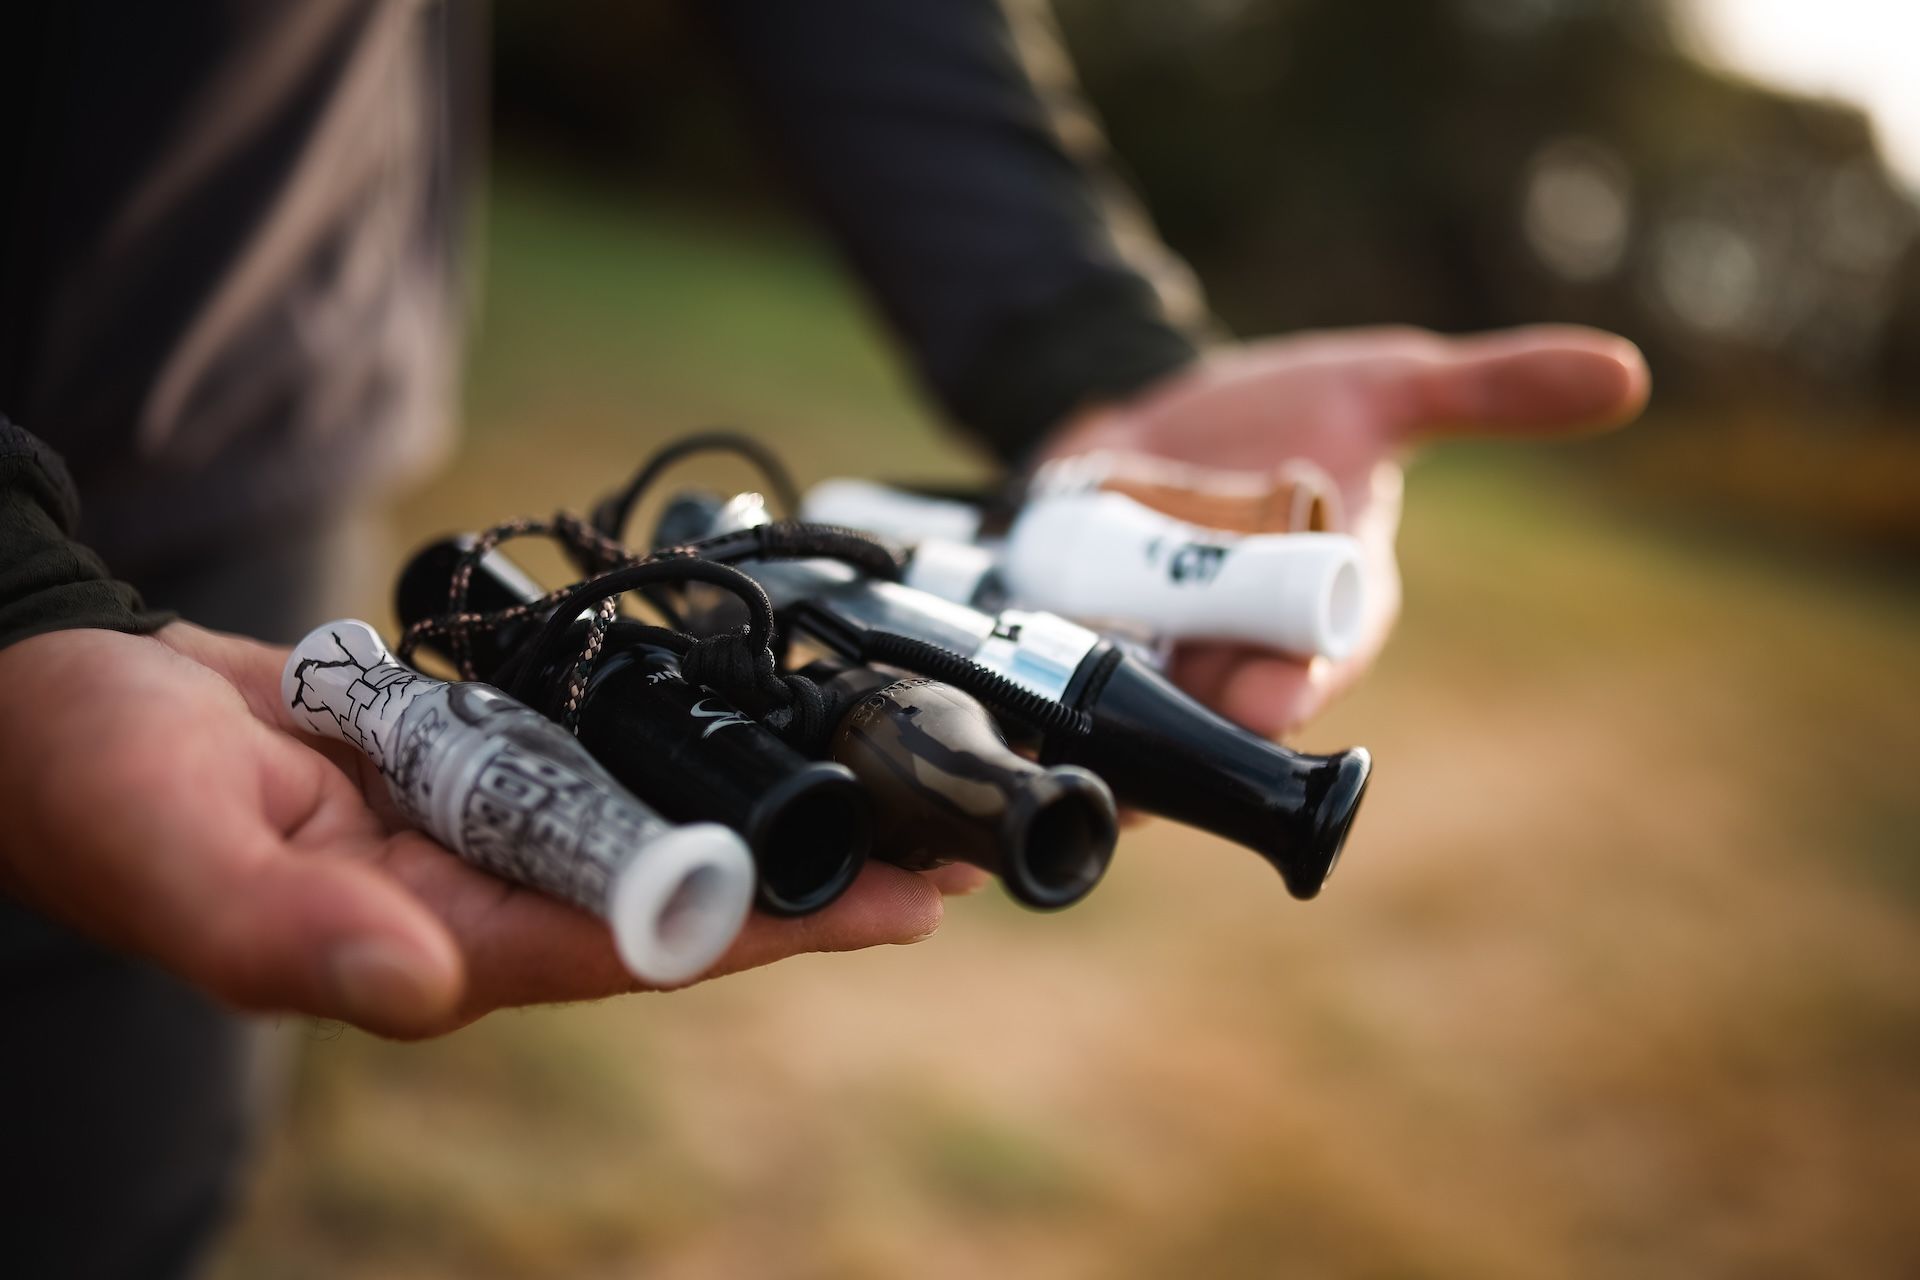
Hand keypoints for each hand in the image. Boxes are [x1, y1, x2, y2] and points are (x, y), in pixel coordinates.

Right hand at [0, 623, 952, 1037]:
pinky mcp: (463, 767)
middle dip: (815, 879)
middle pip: (681, 893)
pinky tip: (753, 737)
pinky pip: (597, 764)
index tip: (903, 907)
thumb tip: (427, 987)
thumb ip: (292, 934)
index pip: (640, 943)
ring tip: (889, 789)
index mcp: (431, 942)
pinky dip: (684, 752)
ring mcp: (475, 830)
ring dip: (771, 812)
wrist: (55, 708)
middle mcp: (475, 898)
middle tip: (951, 847)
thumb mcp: (177, 857)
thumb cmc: (93, 789)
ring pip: (655, 827)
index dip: (777, 930)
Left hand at [1039, 324, 1649, 736]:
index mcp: (1331, 605)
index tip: (1275, 697)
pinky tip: (1015, 724)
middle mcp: (1254, 651)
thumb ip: (1491, 390)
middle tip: (1158, 707)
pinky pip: (1075, 710)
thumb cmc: (1288, 409)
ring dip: (1115, 733)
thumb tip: (1626, 372)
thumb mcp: (1381, 385)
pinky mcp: (1094, 660)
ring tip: (1074, 732)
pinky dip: (1050, 719)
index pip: (1328, 656)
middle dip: (1197, 717)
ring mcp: (1170, 664)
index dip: (1303, 680)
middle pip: (1229, 706)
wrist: (1156, 408)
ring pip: (1148, 724)